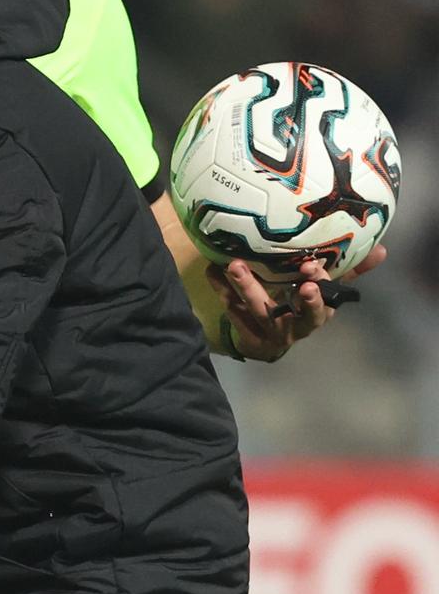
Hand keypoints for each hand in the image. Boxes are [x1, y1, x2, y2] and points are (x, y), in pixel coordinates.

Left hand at [209, 245, 384, 361]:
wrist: (263, 342)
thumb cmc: (296, 308)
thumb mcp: (323, 290)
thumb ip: (348, 270)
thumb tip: (381, 250)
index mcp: (317, 315)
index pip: (324, 302)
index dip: (319, 286)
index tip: (310, 269)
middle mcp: (296, 327)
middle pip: (299, 315)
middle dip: (294, 296)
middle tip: (290, 275)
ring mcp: (270, 332)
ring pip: (259, 311)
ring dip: (246, 287)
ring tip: (234, 265)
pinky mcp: (245, 334)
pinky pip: (231, 310)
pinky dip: (220, 290)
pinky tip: (211, 271)